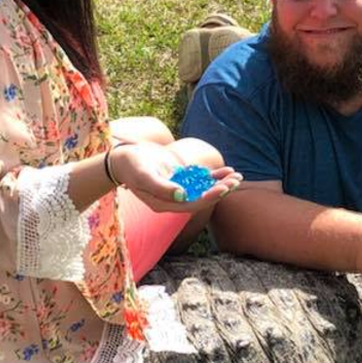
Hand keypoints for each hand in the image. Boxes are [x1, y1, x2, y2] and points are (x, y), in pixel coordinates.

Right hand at [111, 142, 241, 212]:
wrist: (125, 157)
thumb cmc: (133, 166)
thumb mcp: (145, 176)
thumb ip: (161, 187)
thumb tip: (182, 196)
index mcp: (164, 204)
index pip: (191, 205)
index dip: (209, 198)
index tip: (223, 188)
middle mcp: (173, 199)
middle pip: (201, 198)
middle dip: (219, 190)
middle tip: (236, 180)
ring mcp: (178, 189)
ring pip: (203, 188)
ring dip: (220, 183)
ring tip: (237, 176)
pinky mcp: (181, 178)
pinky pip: (200, 179)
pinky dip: (213, 175)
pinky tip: (227, 170)